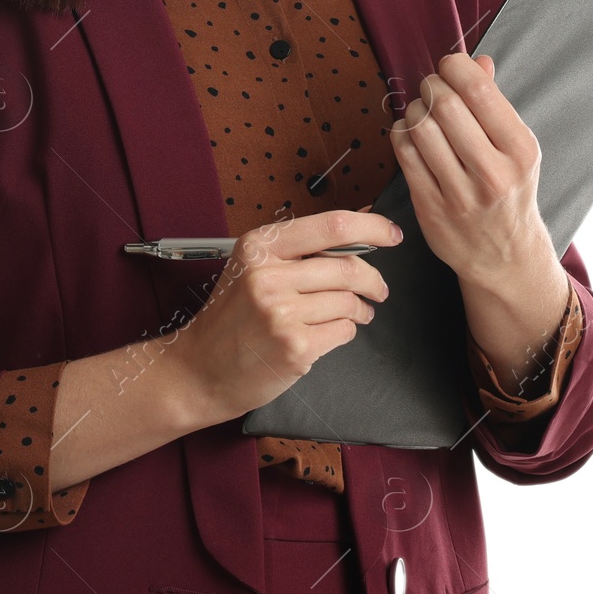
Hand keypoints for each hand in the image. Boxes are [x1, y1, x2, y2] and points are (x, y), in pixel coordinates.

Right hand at [169, 209, 402, 424]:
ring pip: (349, 301)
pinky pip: (343, 330)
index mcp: (260, 246)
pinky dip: (346, 330)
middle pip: (348, 267)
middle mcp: (268, 275)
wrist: (200, 368)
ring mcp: (281, 313)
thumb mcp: (254, 268)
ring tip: (355, 313)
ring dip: (361, 309)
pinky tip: (331, 332)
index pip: (331, 226)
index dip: (371, 227)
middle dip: (372, 279)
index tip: (391, 233)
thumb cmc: (232, 317)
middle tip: (377, 288)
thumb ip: (300, 249)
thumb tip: (357, 225)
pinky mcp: (295, 347)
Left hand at [389, 51, 557, 288]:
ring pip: (420, 127)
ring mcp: (460, 194)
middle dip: (432, 86)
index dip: (455, 67)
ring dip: (414, 109)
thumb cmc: (510, 190)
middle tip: (432, 88)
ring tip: (422, 111)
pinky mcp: (430, 208)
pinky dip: (401, 132)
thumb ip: (495, 102)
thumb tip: (478, 60)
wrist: (505, 255)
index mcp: (521, 150)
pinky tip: (411, 133)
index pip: (479, 91)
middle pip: (446, 106)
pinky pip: (404, 154)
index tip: (450, 66)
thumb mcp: (516, 147)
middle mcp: (493, 173)